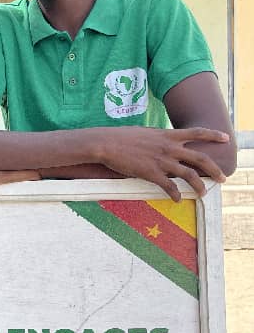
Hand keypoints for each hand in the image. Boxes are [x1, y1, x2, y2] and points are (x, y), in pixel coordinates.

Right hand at [95, 127, 229, 202]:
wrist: (106, 143)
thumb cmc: (122, 137)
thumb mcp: (146, 133)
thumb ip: (159, 138)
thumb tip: (165, 141)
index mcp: (168, 135)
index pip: (197, 132)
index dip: (213, 135)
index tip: (226, 138)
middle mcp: (169, 147)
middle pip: (200, 158)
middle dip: (214, 169)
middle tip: (223, 178)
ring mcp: (161, 160)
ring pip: (189, 175)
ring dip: (199, 185)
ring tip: (203, 193)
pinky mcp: (151, 173)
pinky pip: (169, 186)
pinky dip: (175, 194)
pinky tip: (177, 199)